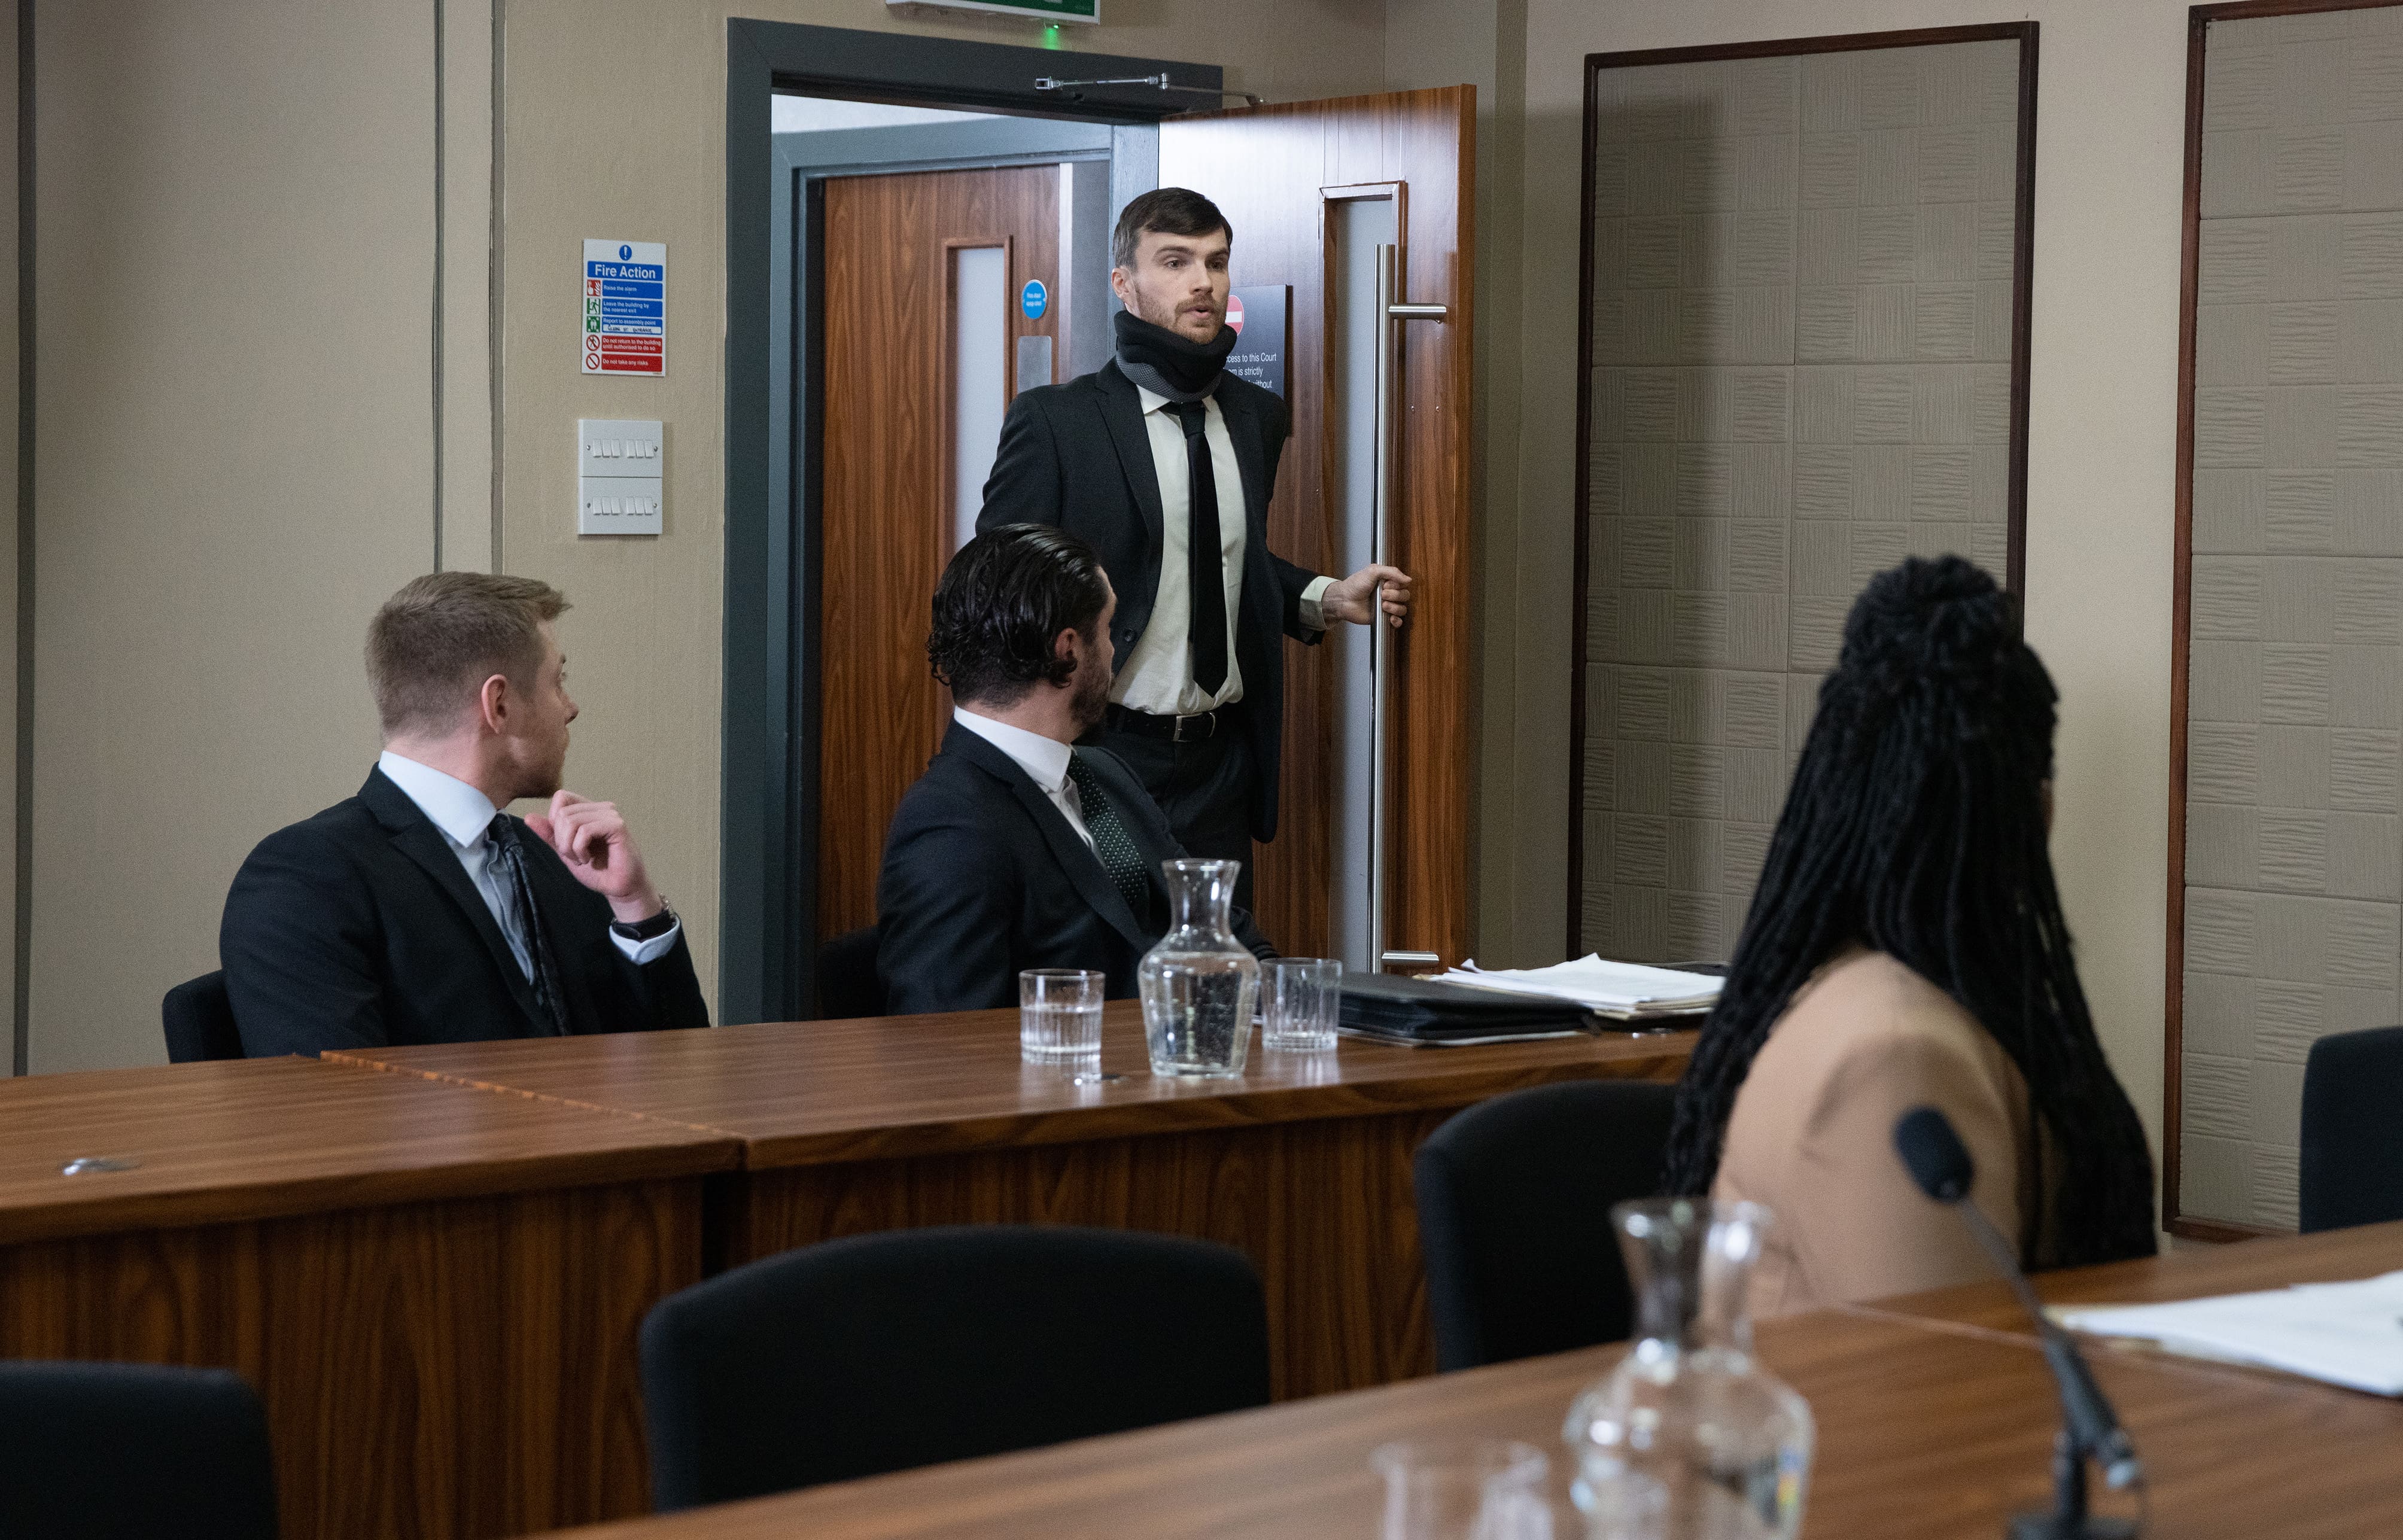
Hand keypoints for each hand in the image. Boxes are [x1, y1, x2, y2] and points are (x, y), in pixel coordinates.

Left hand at [527, 791, 660, 922]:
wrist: (617, 888)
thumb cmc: (597, 870)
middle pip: (563, 812)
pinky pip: (585, 831)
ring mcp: (610, 815)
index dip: (555, 821)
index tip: (566, 843)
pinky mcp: (617, 826)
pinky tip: (589, 859)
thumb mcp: (565, 851)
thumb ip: (549, 834)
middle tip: (574, 856)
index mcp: (589, 810)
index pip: (561, 797)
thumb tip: (529, 817)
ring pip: (571, 820)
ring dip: (570, 847)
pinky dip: (580, 849)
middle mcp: (601, 808)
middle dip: (562, 840)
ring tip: (582, 859)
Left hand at [1321, 563, 1412, 628]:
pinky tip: (1390, 618)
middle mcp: (1389, 594)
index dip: (1397, 585)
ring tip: (1382, 605)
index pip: (1403, 584)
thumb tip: (1408, 579)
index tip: (1385, 584)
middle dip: (1395, 595)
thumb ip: (1392, 572)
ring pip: (1403, 609)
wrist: (1344, 600)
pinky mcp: (1383, 618)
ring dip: (1395, 607)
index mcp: (1387, 582)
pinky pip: (1398, 622)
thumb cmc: (1355, 585)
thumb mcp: (1373, 571)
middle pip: (1405, 596)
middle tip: (1382, 594)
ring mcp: (1386, 606)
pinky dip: (1397, 621)